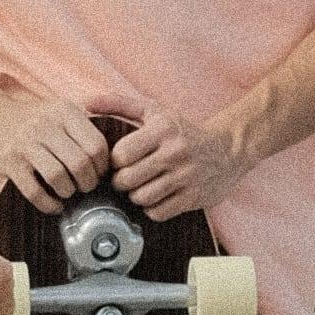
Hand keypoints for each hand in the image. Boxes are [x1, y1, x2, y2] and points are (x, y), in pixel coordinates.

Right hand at [0, 87, 109, 211]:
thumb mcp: (57, 111)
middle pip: (81, 164)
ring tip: (67, 193)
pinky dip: (48, 204)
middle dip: (88, 183)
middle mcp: (46, 125)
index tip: (98, 174)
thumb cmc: (28, 118)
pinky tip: (53, 205)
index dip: (102, 166)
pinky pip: (34, 191)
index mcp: (64, 112)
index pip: (97, 145)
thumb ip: (81, 128)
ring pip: (59, 178)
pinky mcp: (10, 162)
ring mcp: (26, 144)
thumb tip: (108, 159)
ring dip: (68, 192)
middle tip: (84, 187)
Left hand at [110, 110, 249, 221]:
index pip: (121, 154)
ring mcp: (185, 177)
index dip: (114, 161)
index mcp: (162, 130)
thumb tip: (85, 101)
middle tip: (127, 177)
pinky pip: (158, 212)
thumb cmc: (183, 130)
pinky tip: (157, 197)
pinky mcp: (193, 198)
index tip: (121, 160)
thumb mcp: (154, 111)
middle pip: (127, 180)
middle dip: (121, 181)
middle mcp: (175, 153)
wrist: (229, 149)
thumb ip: (118, 104)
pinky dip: (152, 208)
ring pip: (141, 198)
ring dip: (136, 196)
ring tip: (142, 187)